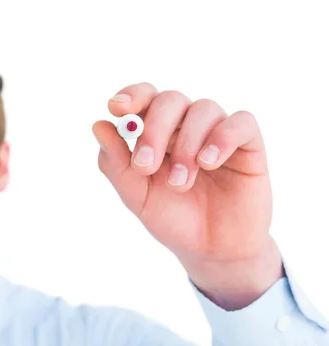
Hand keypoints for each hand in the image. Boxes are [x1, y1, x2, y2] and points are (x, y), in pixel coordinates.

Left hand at [92, 83, 282, 308]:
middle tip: (145, 168)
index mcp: (157, 131)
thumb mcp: (136, 195)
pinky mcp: (248, 145)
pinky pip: (241, 123)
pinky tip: (208, 163)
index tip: (117, 108)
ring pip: (203, 109)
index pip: (145, 96)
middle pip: (171, 100)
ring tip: (179, 183)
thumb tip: (98, 125)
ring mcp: (217, 132)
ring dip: (186, 145)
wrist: (210, 250)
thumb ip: (115, 163)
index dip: (132, 95)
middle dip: (154, 130)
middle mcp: (187, 125)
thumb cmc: (171, 218)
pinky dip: (221, 138)